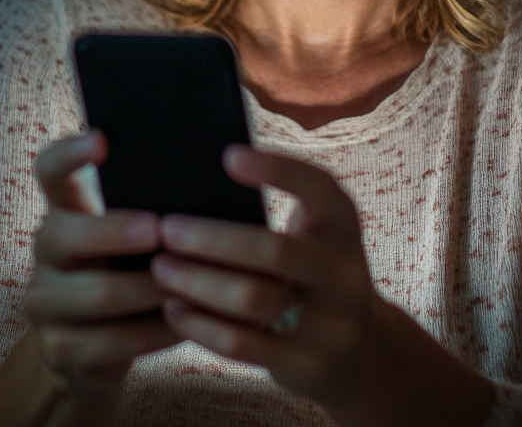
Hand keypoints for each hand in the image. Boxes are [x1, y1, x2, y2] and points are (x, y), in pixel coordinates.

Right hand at [26, 132, 179, 393]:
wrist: (98, 346)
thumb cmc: (132, 267)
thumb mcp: (133, 231)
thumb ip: (151, 202)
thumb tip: (217, 170)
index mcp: (64, 208)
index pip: (50, 169)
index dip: (70, 153)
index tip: (102, 139)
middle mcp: (45, 249)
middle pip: (62, 233)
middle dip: (113, 232)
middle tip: (157, 230)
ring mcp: (45, 301)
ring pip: (95, 294)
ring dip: (148, 288)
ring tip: (189, 282)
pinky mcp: (60, 349)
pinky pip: (110, 342)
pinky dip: (154, 332)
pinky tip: (185, 323)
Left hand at [149, 146, 493, 426]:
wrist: (361, 350)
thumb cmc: (313, 269)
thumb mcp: (315, 232)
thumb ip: (279, 205)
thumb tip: (201, 176)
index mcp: (342, 223)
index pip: (316, 187)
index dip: (276, 169)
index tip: (228, 156)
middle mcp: (343, 271)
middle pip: (273, 251)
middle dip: (211, 239)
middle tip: (166, 228)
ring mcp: (329, 323)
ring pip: (253, 300)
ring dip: (198, 283)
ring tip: (160, 267)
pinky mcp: (307, 366)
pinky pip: (244, 345)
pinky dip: (202, 325)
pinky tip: (173, 309)